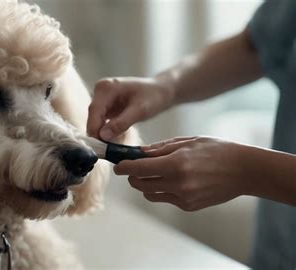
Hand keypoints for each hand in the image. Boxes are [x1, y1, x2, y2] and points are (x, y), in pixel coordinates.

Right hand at [87, 77, 173, 140]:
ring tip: (114, 145)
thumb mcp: (140, 111)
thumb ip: (121, 123)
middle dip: (98, 134)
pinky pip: (101, 122)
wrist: (160, 91)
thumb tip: (103, 136)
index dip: (95, 130)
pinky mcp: (105, 106)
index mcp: (106, 87)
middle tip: (108, 150)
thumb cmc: (153, 96)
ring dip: (103, 134)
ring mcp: (102, 99)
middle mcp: (100, 91)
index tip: (99, 147)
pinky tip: (117, 138)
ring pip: (96, 121)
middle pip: (93, 117)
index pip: (94, 111)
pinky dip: (107, 131)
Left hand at [114, 136, 250, 210]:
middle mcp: (178, 183)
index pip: (138, 169)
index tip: (117, 165)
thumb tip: (138, 153)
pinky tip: (170, 180)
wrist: (244, 170)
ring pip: (150, 194)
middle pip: (140, 184)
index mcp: (176, 164)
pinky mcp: (189, 206)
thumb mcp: (186, 142)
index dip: (124, 167)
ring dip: (144, 184)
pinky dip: (161, 190)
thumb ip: (160, 149)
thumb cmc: (216, 150)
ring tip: (152, 173)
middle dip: (132, 176)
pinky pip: (165, 199)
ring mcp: (184, 197)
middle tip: (132, 168)